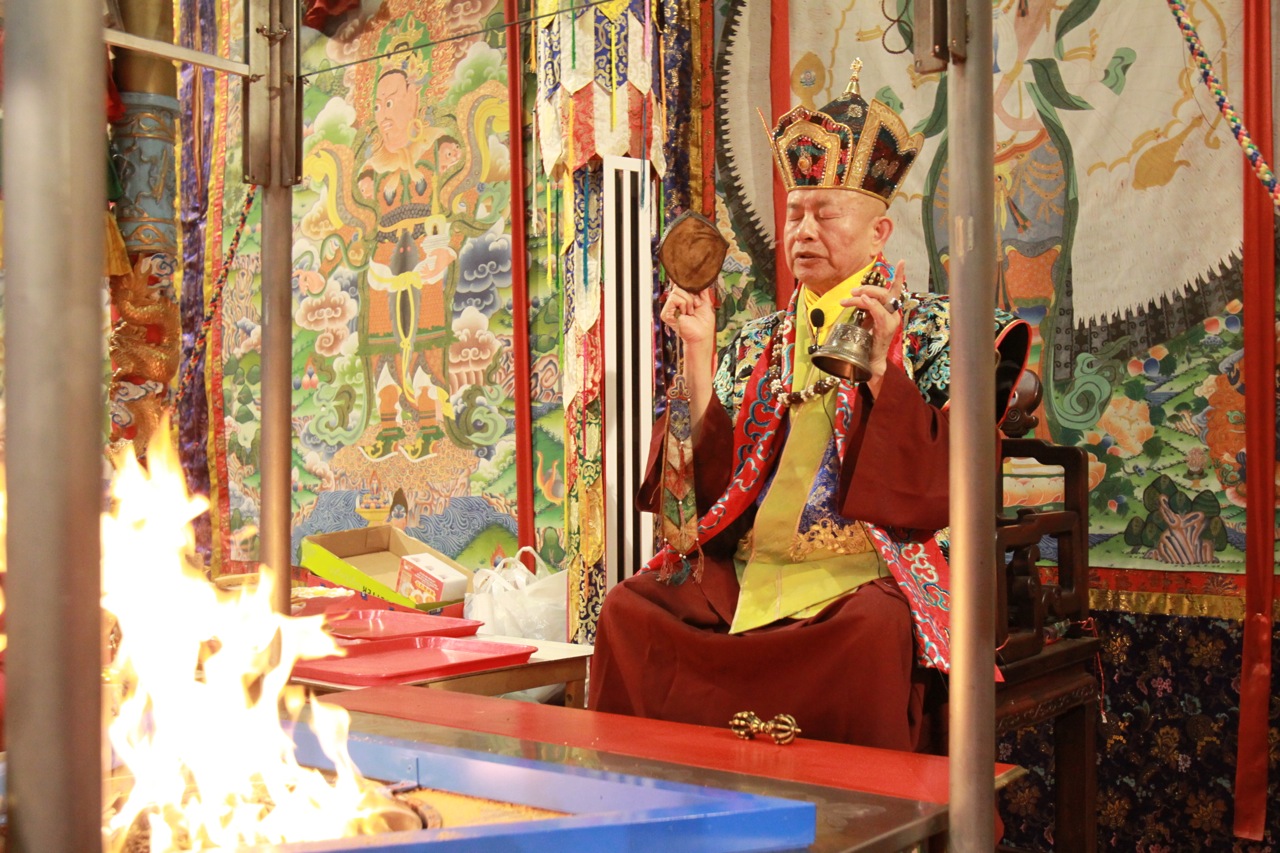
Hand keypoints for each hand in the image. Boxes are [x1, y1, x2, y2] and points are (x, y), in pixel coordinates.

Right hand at [660, 283, 716, 354]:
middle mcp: (673, 303)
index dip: (686, 285)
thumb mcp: (705, 301)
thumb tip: (700, 278)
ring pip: (676, 291)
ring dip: (688, 301)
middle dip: (691, 295)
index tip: (692, 290)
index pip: (679, 285)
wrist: (703, 334)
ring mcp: (668, 308)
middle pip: (678, 286)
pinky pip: (674, 298)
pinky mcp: (666, 313)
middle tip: (695, 306)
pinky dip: (683, 305)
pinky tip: (684, 314)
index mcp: (681, 300)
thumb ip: (702, 289)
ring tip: (690, 312)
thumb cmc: (704, 321)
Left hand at [839, 259, 906, 386]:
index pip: (895, 290)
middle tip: (852, 292)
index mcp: (890, 311)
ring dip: (863, 296)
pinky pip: (879, 312)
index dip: (899, 276)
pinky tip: (862, 301)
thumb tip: (854, 298)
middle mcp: (893, 314)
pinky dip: (870, 305)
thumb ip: (865, 309)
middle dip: (867, 288)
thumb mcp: (866, 321)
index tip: (902, 262)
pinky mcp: (886, 329)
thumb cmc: (868, 342)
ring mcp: (891, 321)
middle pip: (885, 292)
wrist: (871, 362)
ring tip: (850, 297)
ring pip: (880, 300)